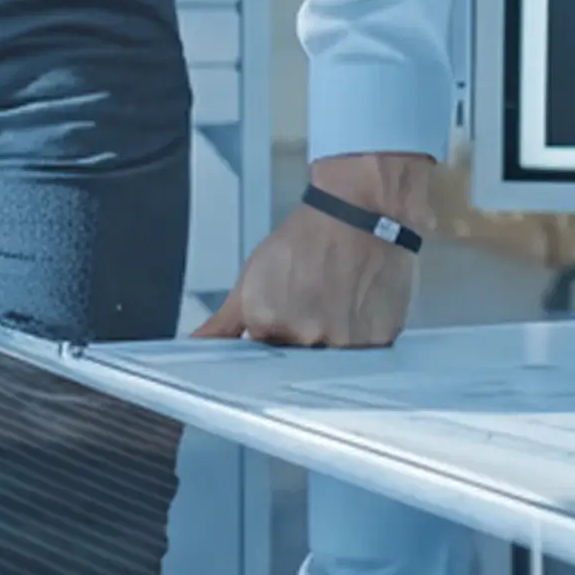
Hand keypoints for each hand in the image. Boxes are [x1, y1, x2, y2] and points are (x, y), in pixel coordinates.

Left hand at [195, 152, 429, 348]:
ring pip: (334, 362)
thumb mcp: (253, 278)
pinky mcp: (379, 339)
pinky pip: (367, 357)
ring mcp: (346, 341)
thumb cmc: (304, 240)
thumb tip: (194, 346)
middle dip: (303, 344)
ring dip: (333, 343)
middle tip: (313, 308)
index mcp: (268, 324)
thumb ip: (223, 323)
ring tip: (336, 304)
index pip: (264, 360)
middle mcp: (305, 338)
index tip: (284, 324)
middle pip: (299, 363)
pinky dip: (361, 338)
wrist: (358, 211)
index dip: (274, 342)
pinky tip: (357, 307)